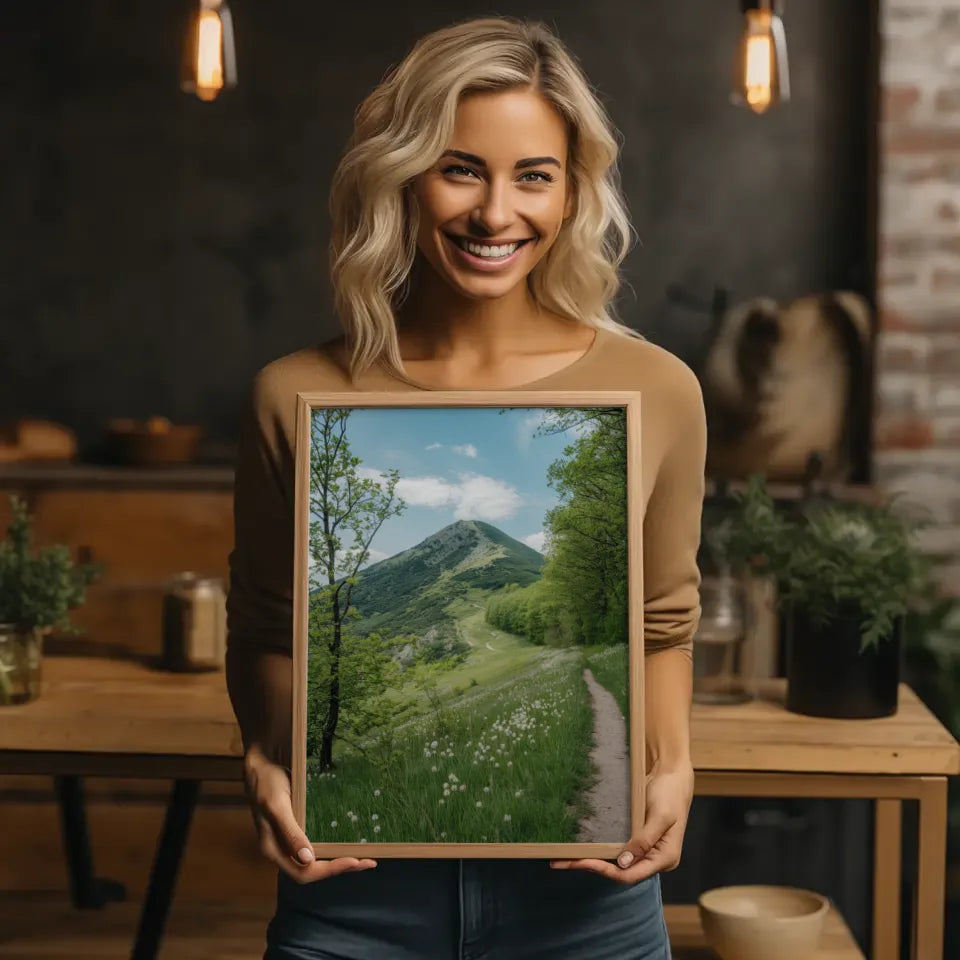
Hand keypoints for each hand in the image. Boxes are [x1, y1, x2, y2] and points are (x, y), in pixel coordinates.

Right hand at [243, 745, 376, 883]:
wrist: (260, 762)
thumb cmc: (267, 782)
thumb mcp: (277, 805)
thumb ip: (290, 833)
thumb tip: (308, 859)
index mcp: (273, 849)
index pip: (303, 873)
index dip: (329, 870)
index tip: (354, 861)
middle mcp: (281, 849)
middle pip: (311, 870)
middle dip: (339, 868)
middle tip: (369, 862)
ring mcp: (288, 840)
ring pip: (314, 860)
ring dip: (338, 861)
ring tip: (363, 857)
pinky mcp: (294, 828)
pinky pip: (314, 845)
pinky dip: (331, 848)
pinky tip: (345, 843)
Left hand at [550, 760, 693, 883]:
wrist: (672, 775)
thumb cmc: (670, 794)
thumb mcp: (661, 816)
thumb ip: (644, 840)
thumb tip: (623, 863)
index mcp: (664, 859)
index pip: (631, 875)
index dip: (606, 871)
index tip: (583, 862)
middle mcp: (654, 859)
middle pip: (620, 872)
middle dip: (592, 867)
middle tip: (561, 862)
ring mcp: (645, 850)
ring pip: (616, 862)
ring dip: (593, 859)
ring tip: (565, 857)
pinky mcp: (637, 839)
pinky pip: (617, 848)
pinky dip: (601, 849)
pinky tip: (582, 846)